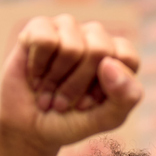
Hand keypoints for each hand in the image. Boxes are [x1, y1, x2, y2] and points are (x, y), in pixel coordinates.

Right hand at [0, 16, 141, 151]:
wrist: (28, 128)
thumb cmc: (70, 121)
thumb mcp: (105, 120)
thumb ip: (125, 97)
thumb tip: (110, 64)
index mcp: (118, 55)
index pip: (126, 56)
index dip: (107, 86)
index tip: (90, 103)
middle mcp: (95, 36)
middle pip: (98, 50)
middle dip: (78, 85)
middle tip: (64, 102)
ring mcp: (68, 28)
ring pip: (71, 47)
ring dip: (55, 80)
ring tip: (48, 92)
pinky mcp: (39, 27)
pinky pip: (45, 40)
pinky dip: (38, 67)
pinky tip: (35, 76)